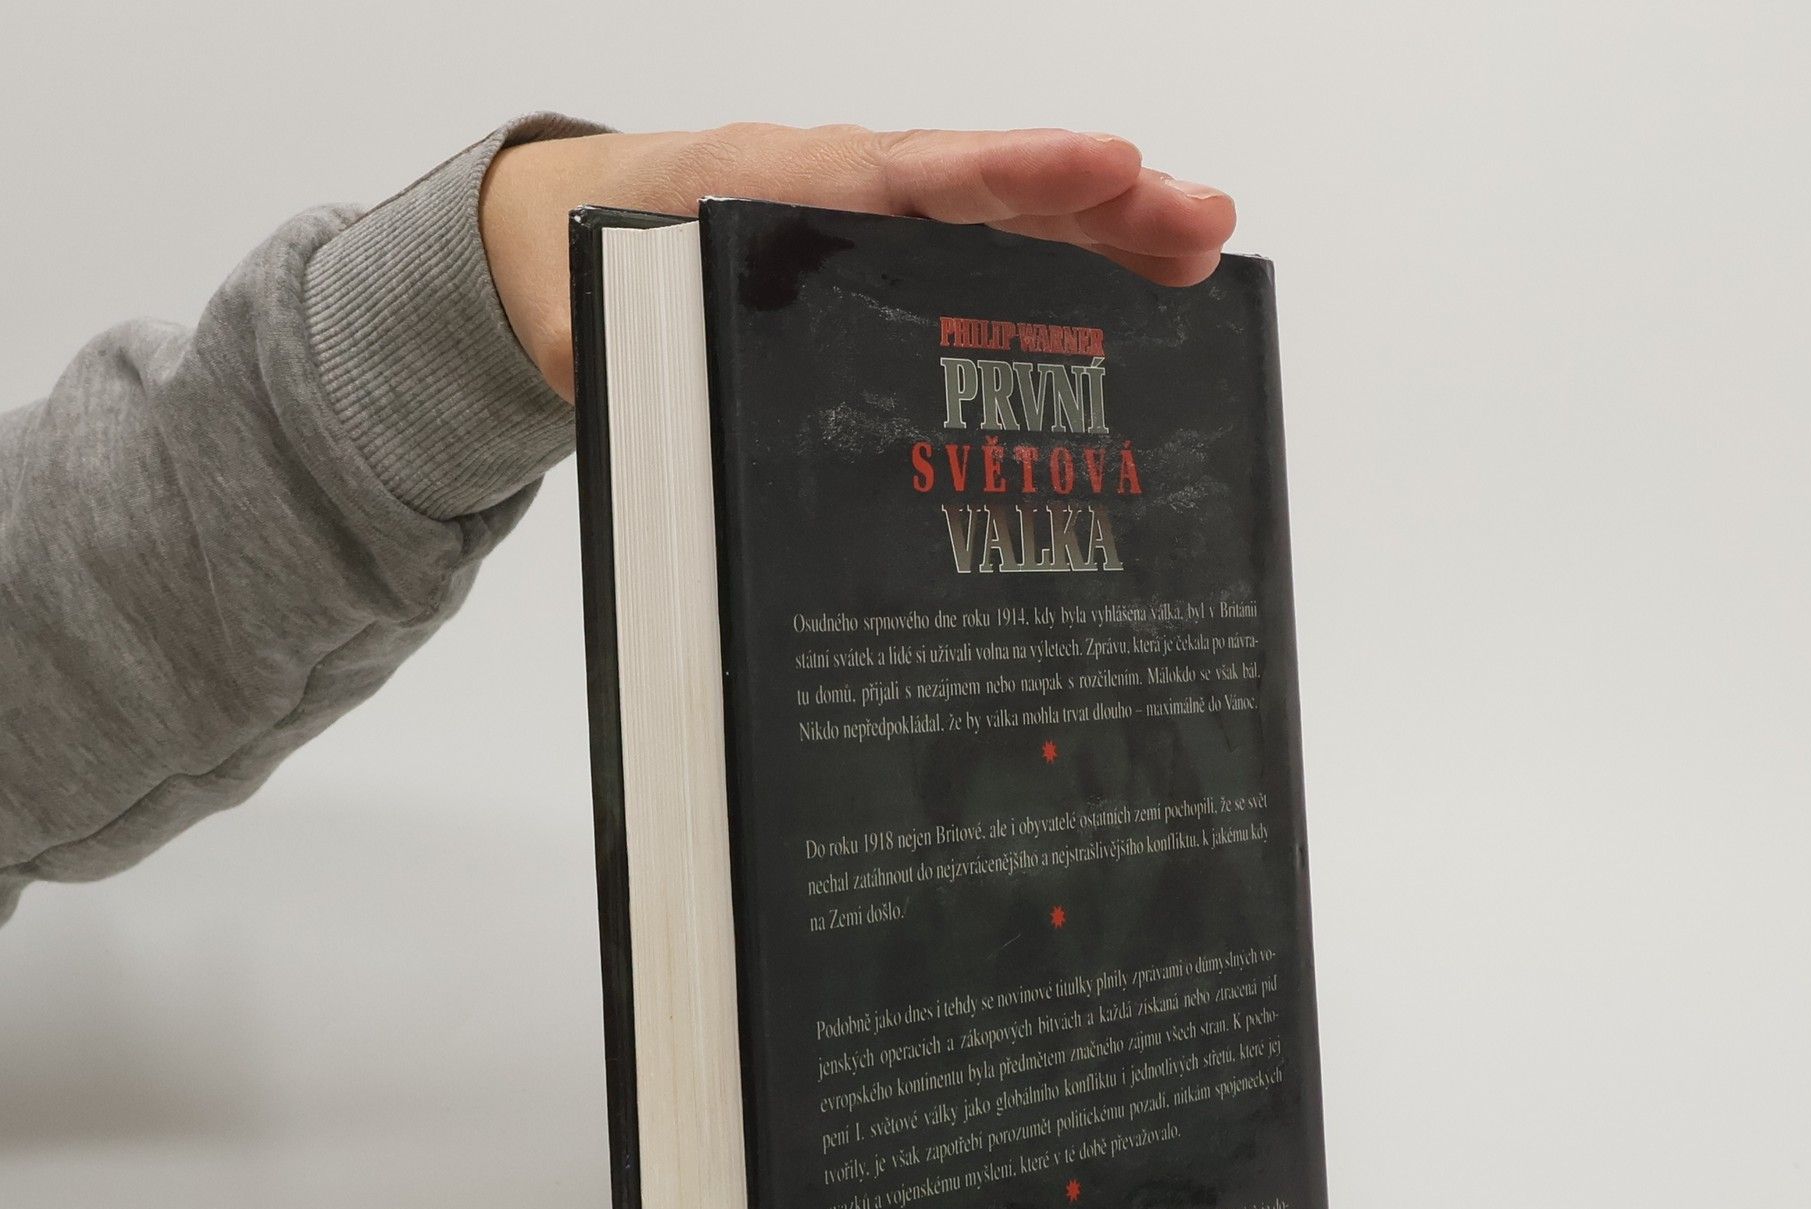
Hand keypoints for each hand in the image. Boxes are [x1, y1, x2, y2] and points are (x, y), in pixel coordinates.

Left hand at [480, 124, 1236, 399]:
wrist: (572, 250)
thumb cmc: (595, 280)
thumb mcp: (598, 326)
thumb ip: (632, 358)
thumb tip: (668, 406)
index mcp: (779, 197)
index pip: (908, 176)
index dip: (1007, 174)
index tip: (1101, 163)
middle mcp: (849, 205)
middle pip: (985, 196)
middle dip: (1095, 203)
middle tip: (1201, 220)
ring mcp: (881, 242)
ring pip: (1003, 232)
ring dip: (1102, 241)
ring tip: (1202, 254)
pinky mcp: (892, 281)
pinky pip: (986, 273)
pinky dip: (1060, 284)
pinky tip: (1133, 313)